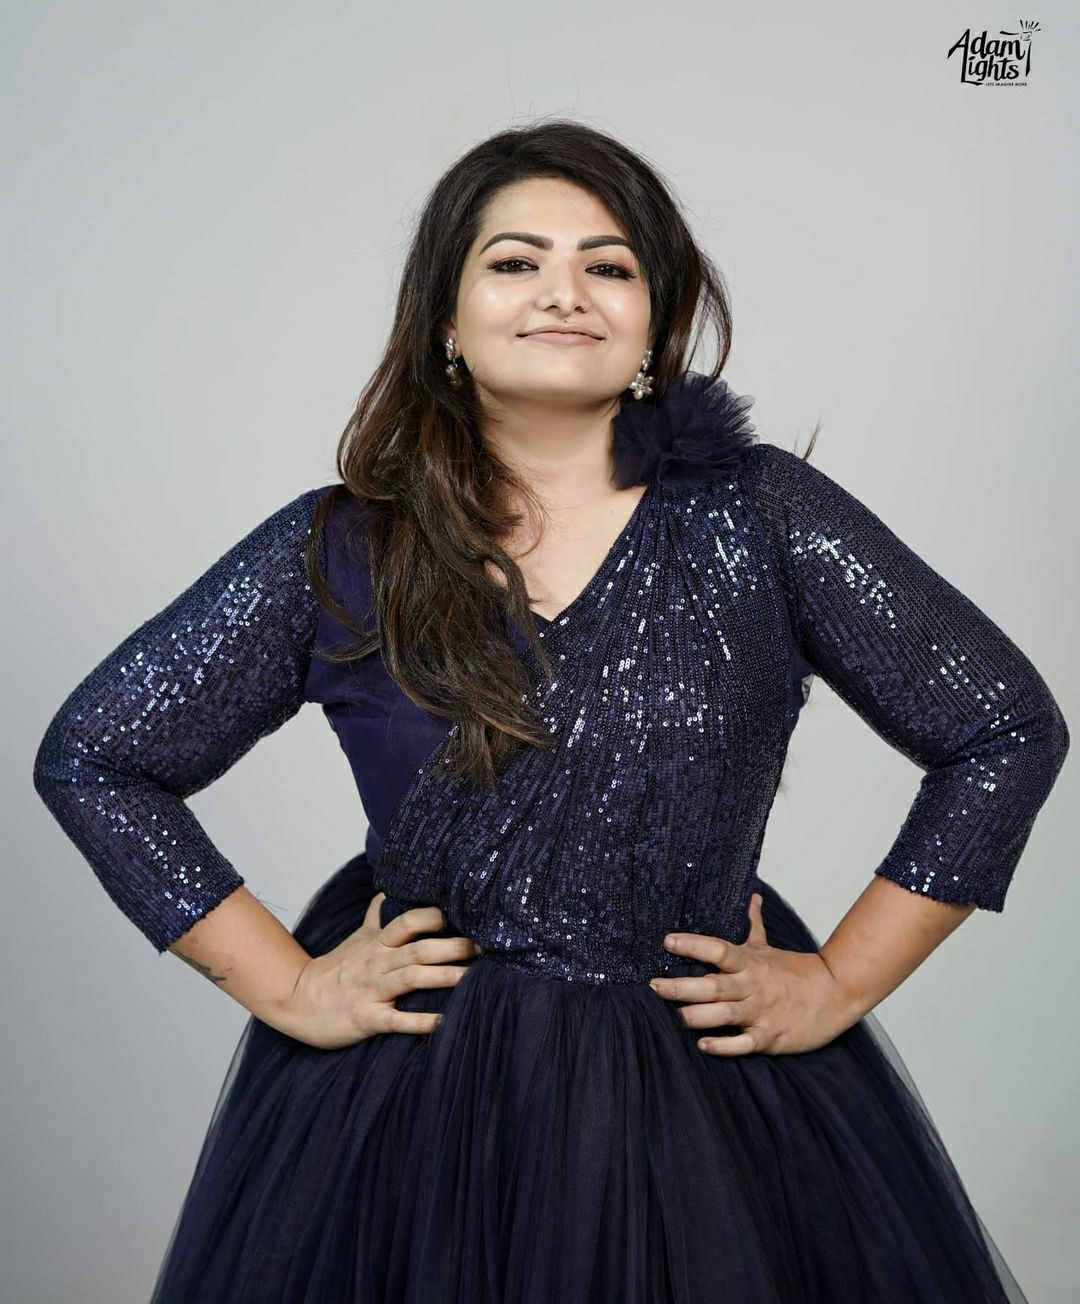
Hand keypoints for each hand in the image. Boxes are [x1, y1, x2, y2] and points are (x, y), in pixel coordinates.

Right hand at [277, 893, 480, 1049]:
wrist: (298, 1000)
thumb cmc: (337, 968)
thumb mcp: (358, 937)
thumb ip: (378, 914)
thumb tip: (391, 889)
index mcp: (377, 941)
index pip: (408, 921)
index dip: (435, 917)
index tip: (465, 916)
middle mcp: (378, 962)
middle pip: (419, 949)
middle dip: (453, 947)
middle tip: (485, 948)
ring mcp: (372, 990)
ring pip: (412, 979)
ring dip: (445, 977)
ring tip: (474, 978)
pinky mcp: (367, 1018)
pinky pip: (398, 1020)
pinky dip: (422, 1022)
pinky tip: (446, 1022)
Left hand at [649, 893, 859, 1055]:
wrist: (835, 993)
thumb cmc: (796, 971)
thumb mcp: (769, 946)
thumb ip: (753, 923)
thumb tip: (751, 895)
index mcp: (749, 962)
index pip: (717, 949)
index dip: (692, 944)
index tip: (667, 941)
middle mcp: (751, 986)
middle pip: (712, 985)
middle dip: (681, 987)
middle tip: (654, 985)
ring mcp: (760, 1012)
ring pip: (724, 1014)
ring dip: (698, 1016)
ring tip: (676, 1016)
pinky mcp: (770, 1036)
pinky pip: (743, 1043)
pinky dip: (724, 1045)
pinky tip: (704, 1045)